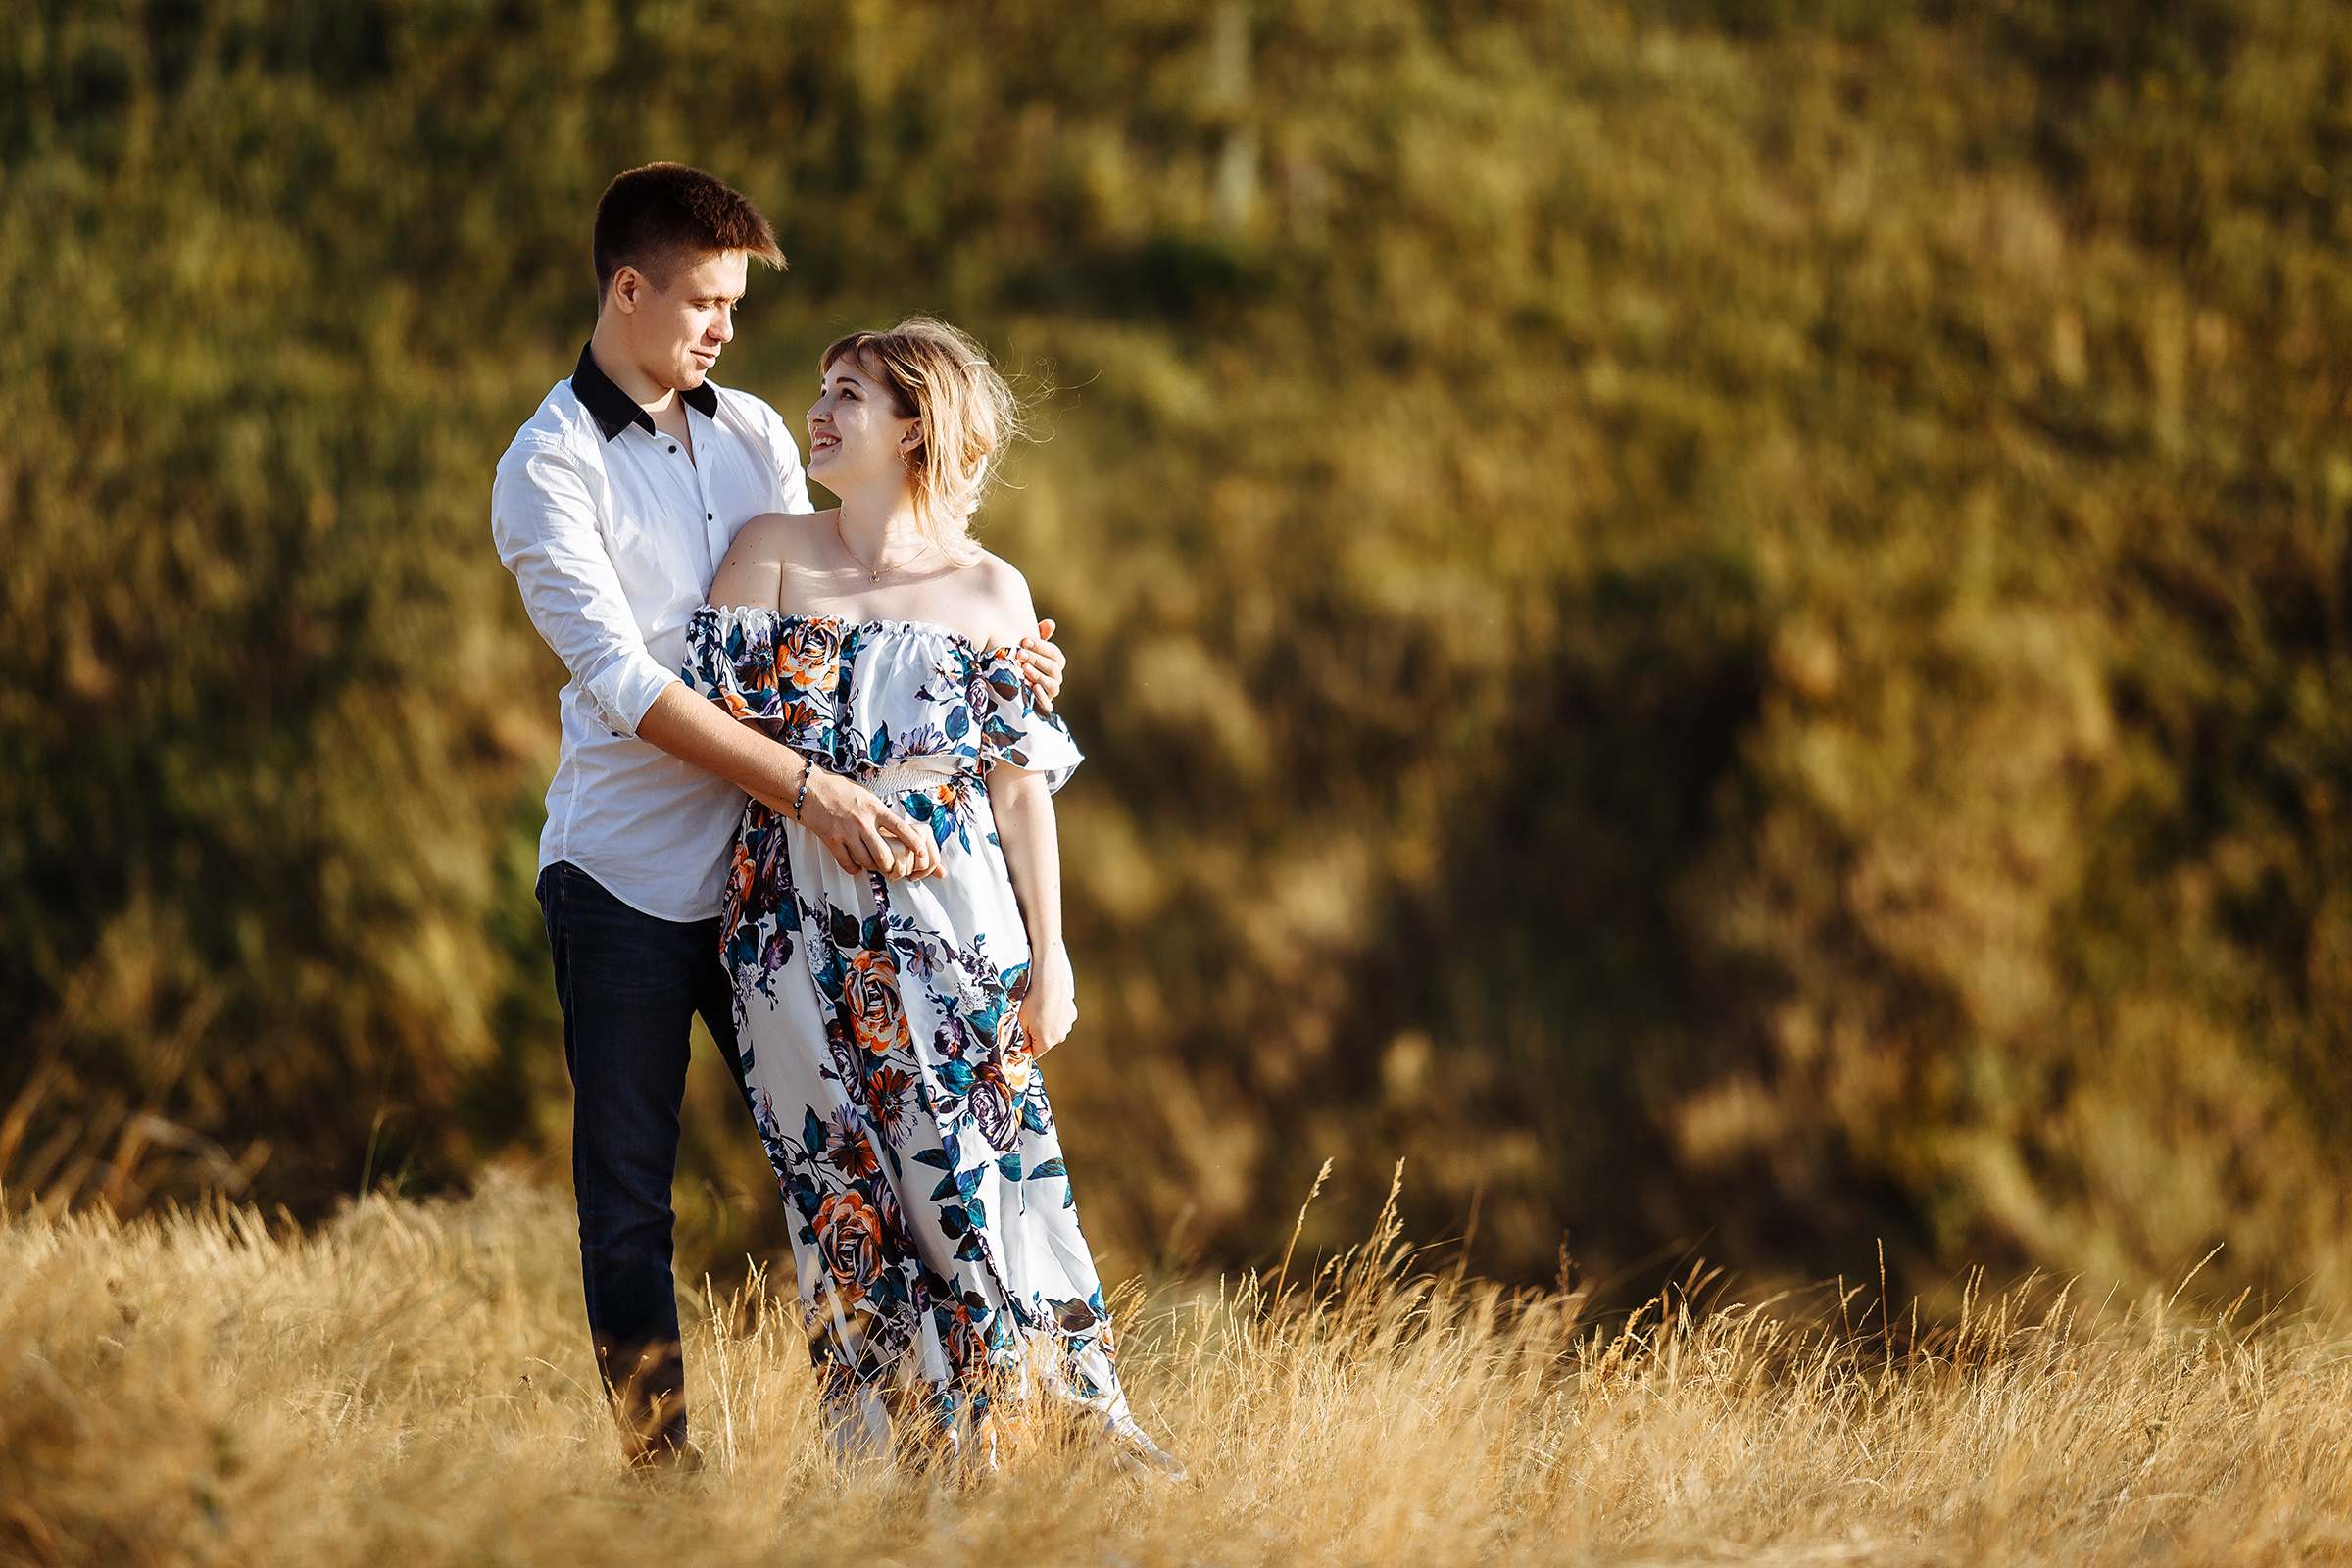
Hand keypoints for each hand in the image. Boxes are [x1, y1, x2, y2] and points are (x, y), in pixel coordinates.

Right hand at [777, 770, 943, 879]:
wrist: (811, 788)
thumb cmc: (840, 789)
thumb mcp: (867, 796)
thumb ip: (880, 812)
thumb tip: (893, 825)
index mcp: (875, 809)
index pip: (901, 828)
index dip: (914, 844)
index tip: (923, 854)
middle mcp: (864, 822)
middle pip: (884, 854)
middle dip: (890, 866)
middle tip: (891, 867)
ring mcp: (847, 832)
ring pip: (866, 861)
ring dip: (872, 868)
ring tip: (873, 865)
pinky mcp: (832, 840)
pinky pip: (847, 863)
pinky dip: (854, 869)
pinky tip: (856, 867)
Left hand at [1014, 619, 1064, 714]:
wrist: (1002, 687)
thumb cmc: (1015, 663)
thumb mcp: (1023, 650)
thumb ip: (1036, 637)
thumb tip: (1050, 623)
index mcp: (1054, 663)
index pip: (1055, 654)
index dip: (1042, 647)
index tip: (1024, 641)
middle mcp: (1055, 678)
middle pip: (1054, 668)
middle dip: (1037, 660)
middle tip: (1020, 654)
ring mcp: (1049, 694)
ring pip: (1053, 685)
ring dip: (1039, 676)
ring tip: (1024, 669)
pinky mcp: (1041, 708)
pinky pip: (1048, 705)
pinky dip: (1042, 697)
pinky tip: (1031, 688)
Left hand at [1017, 940, 1076, 1053]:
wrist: (1047, 980)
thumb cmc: (1032, 1000)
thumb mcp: (1020, 1022)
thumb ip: (1022, 1039)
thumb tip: (1022, 1048)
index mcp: (1046, 1042)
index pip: (1034, 1054)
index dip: (1025, 1048)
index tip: (1020, 1040)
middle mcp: (1060, 1037)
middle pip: (1045, 1042)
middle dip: (1036, 1035)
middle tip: (1027, 1020)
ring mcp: (1067, 1025)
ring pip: (1054, 1030)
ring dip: (1046, 1025)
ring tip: (1039, 1010)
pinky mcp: (1072, 1014)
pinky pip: (1061, 1020)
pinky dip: (1055, 1016)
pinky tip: (1048, 1005)